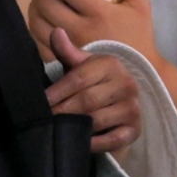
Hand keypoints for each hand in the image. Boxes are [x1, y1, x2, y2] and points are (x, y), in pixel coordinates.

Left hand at [26, 0, 158, 60]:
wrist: (137, 73)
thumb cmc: (138, 37)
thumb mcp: (140, 6)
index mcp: (98, 13)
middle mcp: (80, 29)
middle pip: (45, 3)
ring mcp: (68, 47)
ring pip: (37, 22)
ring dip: (34, 6)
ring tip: (40, 0)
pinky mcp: (62, 62)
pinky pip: (38, 42)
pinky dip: (36, 28)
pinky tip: (42, 21)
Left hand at [43, 31, 142, 153]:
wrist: (122, 99)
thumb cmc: (95, 80)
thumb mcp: (82, 64)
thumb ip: (67, 51)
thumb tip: (56, 33)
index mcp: (110, 64)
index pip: (79, 78)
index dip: (58, 91)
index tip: (42, 102)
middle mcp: (126, 84)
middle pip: (87, 101)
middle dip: (63, 111)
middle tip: (44, 119)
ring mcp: (132, 108)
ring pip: (98, 120)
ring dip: (76, 128)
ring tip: (57, 131)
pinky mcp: (134, 130)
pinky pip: (112, 140)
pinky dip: (94, 143)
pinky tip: (79, 143)